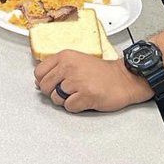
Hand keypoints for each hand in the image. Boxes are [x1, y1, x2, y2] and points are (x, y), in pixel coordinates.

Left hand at [34, 52, 151, 111]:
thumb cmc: (102, 72)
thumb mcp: (76, 61)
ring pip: (55, 98)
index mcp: (65, 56)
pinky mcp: (86, 95)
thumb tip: (38, 82)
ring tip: (78, 94)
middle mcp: (68, 67)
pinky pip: (69, 107)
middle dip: (54, 93)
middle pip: (45, 87)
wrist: (125, 78)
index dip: (43, 81)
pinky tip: (85, 99)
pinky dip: (76, 107)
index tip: (52, 83)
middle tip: (68, 91)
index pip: (38, 72)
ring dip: (66, 101)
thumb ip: (57, 69)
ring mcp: (77, 81)